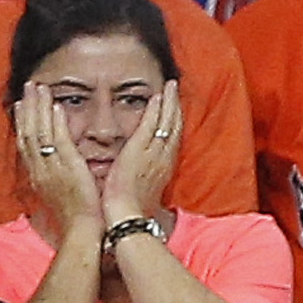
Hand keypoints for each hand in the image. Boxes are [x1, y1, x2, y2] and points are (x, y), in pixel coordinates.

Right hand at [14, 84, 103, 237]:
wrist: (82, 232)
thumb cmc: (76, 218)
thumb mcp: (59, 194)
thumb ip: (55, 177)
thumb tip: (56, 168)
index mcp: (37, 175)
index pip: (25, 143)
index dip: (22, 121)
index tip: (21, 104)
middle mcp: (40, 169)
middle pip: (27, 132)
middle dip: (27, 107)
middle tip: (28, 86)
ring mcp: (52, 168)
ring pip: (39, 132)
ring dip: (39, 108)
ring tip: (39, 88)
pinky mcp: (68, 169)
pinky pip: (59, 142)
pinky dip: (56, 124)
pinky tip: (57, 108)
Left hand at [102, 80, 181, 228]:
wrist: (126, 216)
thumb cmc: (130, 209)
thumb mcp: (142, 192)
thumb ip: (143, 179)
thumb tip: (141, 177)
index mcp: (163, 169)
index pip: (172, 140)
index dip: (174, 123)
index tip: (174, 109)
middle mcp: (163, 159)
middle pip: (175, 128)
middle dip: (175, 107)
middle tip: (175, 89)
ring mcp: (153, 154)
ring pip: (167, 122)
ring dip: (169, 103)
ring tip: (171, 86)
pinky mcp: (140, 150)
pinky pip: (151, 124)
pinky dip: (156, 109)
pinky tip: (157, 96)